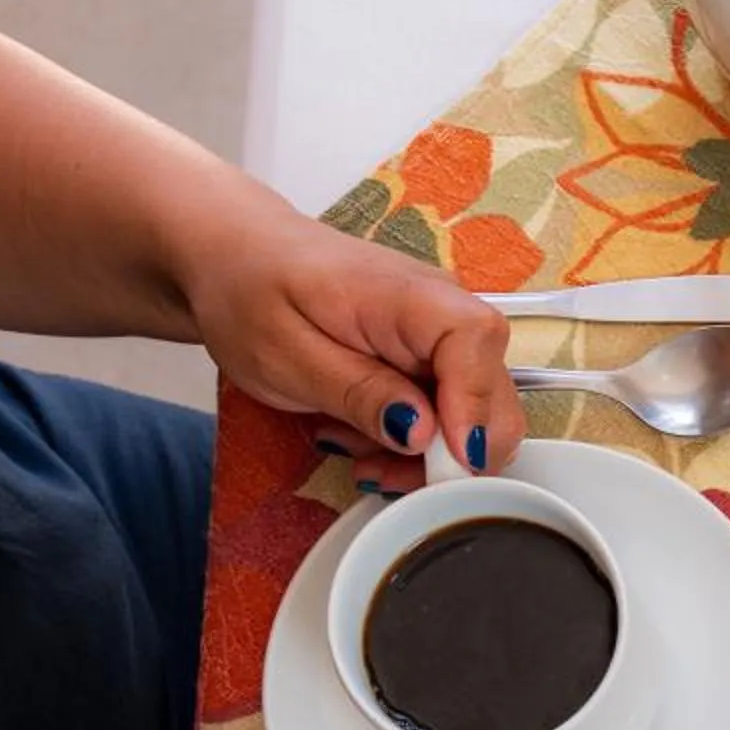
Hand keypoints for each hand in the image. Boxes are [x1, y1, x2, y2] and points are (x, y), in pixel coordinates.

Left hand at [181, 210, 527, 493]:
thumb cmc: (251, 291)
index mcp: (410, 295)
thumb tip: (423, 434)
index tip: (441, 461)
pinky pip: (446, 412)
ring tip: (357, 453)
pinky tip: (365, 436)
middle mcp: (443, 309)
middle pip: (493, 393)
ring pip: (474, 416)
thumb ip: (359, 394)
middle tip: (381, 473)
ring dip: (425, 454)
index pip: (477, 345)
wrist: (236, 256)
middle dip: (449, 454)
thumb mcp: (288, 356)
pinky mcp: (429, 356)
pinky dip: (412, 440)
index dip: (472, 411)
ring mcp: (440, 334)